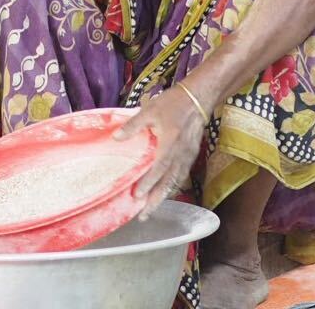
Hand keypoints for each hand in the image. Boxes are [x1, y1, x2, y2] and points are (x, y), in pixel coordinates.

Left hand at [115, 85, 207, 215]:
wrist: (198, 99)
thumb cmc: (173, 103)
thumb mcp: (150, 110)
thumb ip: (133, 125)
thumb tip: (116, 138)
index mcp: (169, 144)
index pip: (158, 169)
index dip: (148, 183)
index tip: (136, 196)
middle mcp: (180, 155)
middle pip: (168, 183)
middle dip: (155, 200)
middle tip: (143, 215)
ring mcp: (187, 157)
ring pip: (174, 182)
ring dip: (163, 197)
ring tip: (151, 209)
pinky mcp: (191, 156)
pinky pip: (181, 176)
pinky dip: (172, 187)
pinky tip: (165, 192)